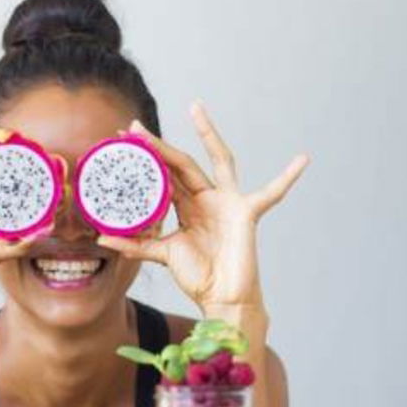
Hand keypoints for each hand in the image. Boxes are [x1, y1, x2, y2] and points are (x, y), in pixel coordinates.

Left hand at [97, 102, 308, 309]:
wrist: (223, 298)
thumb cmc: (200, 277)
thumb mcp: (163, 255)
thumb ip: (136, 245)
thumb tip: (102, 239)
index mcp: (189, 205)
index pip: (163, 175)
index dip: (144, 159)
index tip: (121, 141)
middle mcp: (208, 198)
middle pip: (181, 163)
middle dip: (158, 145)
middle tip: (133, 127)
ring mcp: (228, 202)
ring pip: (216, 161)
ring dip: (208, 134)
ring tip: (195, 109)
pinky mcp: (247, 212)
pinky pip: (271, 193)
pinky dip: (288, 178)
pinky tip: (303, 160)